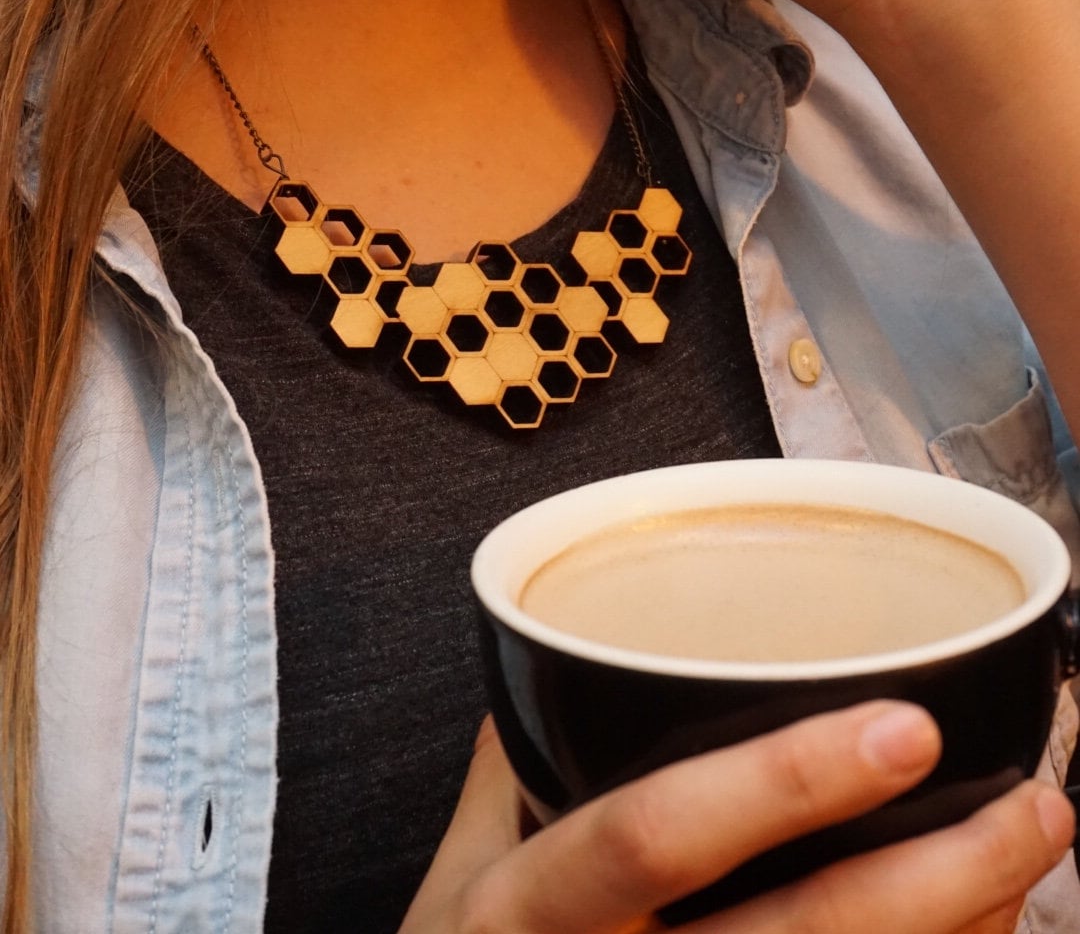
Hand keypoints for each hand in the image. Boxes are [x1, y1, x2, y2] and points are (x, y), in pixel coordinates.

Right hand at [400, 702, 1073, 932]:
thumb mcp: (455, 876)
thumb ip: (509, 765)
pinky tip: (978, 928)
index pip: (659, 835)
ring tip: (1027, 846)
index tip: (901, 726)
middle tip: (1031, 803)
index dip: (781, 783)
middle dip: (939, 881)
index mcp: (531, 908)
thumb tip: (556, 660)